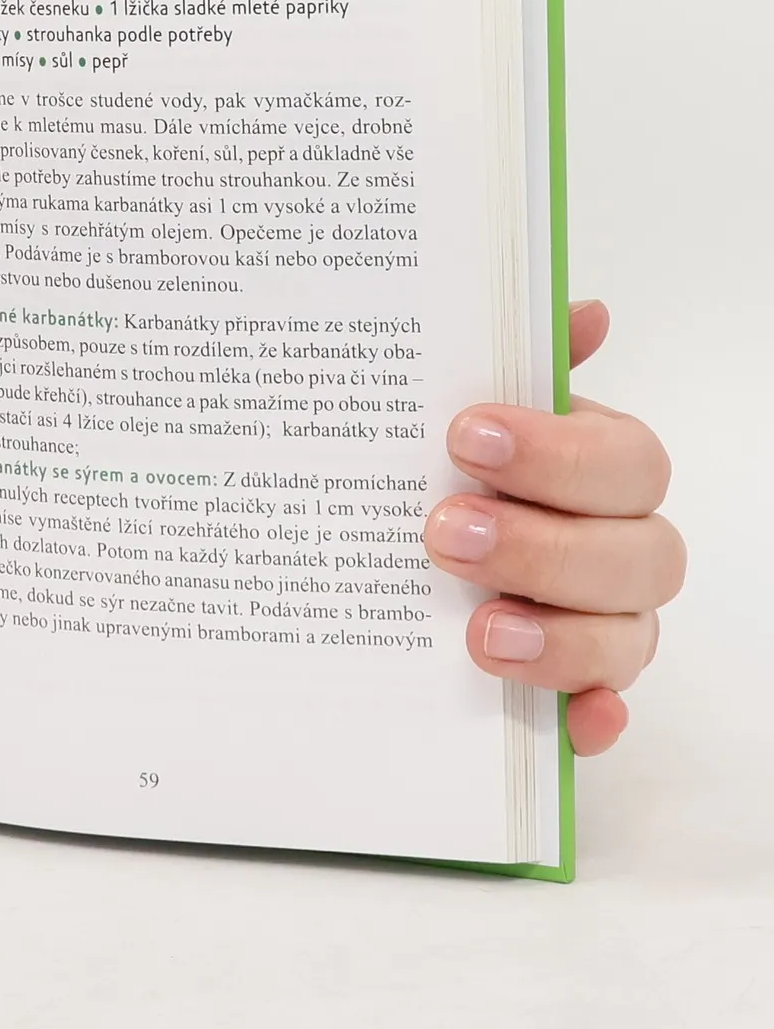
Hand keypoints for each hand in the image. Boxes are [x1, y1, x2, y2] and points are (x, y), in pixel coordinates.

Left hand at [428, 302, 681, 754]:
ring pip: (627, 639)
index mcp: (599, 470)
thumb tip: (580, 309)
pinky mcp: (568, 692)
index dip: (556, 452)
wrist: (390, 545)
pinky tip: (570, 718)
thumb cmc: (446, 468)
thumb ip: (515, 361)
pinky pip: (602, 716)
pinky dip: (590, 718)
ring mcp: (602, 625)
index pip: (627, 461)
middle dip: (544, 546)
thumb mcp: (458, 404)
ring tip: (479, 628)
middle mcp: (618, 549)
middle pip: (639, 556)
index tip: (465, 435)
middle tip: (446, 533)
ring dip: (561, 637)